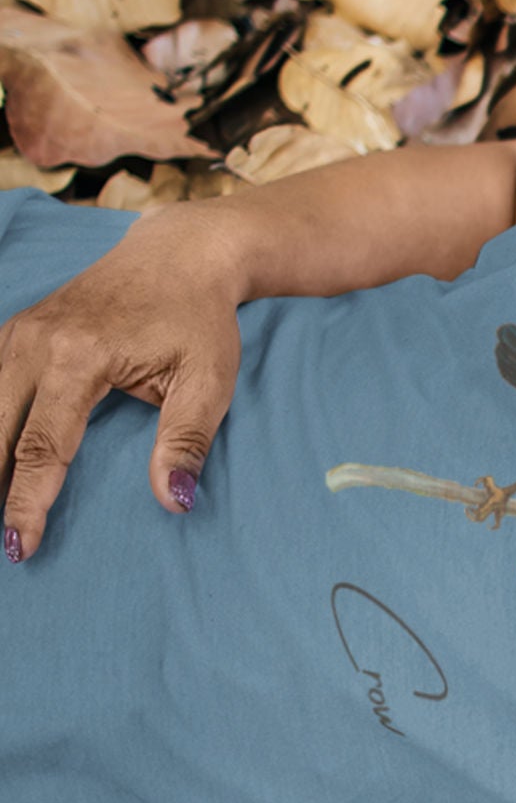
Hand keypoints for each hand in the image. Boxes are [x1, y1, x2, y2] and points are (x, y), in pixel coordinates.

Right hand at [1, 205, 244, 561]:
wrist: (179, 256)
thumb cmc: (199, 322)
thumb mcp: (208, 383)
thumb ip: (186, 442)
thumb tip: (173, 501)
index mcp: (78, 358)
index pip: (42, 447)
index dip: (28, 502)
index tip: (22, 546)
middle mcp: (34, 342)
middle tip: (1, 545)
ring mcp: (18, 332)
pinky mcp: (15, 331)